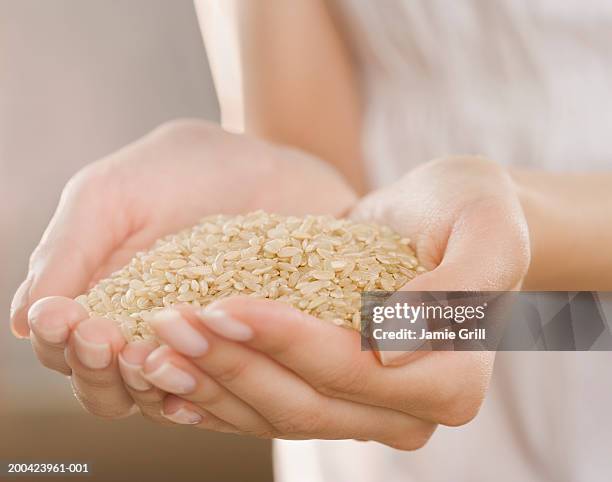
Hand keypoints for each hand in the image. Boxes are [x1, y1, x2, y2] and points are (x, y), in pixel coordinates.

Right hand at [10, 119, 355, 420]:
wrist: (267, 167)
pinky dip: (194, 391)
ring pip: (149, 397)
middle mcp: (139, 330)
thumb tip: (24, 322)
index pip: (62, 346)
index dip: (57, 340)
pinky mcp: (236, 351)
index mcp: (98, 296)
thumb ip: (67, 252)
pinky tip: (192, 380)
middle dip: (91, 368)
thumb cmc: (184, 171)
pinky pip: (210, 390)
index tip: (65, 317)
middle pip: (99, 385)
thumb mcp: (112, 196)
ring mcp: (189, 345)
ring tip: (145, 357)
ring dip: (137, 386)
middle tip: (102, 337)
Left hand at [143, 156, 529, 448]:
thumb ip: (456, 292)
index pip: (353, 372)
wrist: (443, 216)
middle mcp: (406, 410)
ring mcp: (363, 410)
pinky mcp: (328, 393)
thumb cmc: (469, 212)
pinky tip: (170, 375)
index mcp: (451, 381)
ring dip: (211, 383)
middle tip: (170, 324)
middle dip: (232, 365)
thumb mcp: (488, 231)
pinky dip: (216, 394)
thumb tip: (388, 350)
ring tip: (154, 345)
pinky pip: (265, 408)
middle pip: (305, 405)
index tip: (224, 305)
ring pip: (276, 415)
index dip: (286, 344)